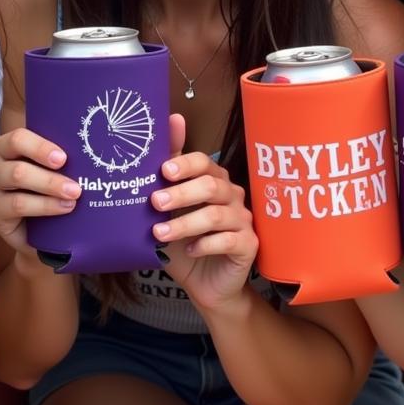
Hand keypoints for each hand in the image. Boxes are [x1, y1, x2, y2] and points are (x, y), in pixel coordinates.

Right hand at [0, 129, 79, 256]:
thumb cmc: (44, 190)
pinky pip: (17, 206)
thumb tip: (92, 150)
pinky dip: (44, 207)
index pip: (19, 138)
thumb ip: (59, 159)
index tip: (64, 158)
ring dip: (50, 189)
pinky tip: (62, 208)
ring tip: (73, 198)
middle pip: (18, 166)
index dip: (41, 148)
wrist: (34, 228)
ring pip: (17, 182)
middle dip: (50, 177)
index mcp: (5, 145)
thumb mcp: (49, 170)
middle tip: (76, 187)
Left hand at [151, 150, 257, 311]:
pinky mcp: (249, 245)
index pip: (203, 162)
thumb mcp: (170, 209)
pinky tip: (189, 250)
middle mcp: (232, 195)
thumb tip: (172, 120)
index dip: (184, 164)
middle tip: (155, 203)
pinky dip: (205, 244)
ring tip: (160, 233)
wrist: (204, 284)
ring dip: (185, 223)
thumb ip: (169, 173)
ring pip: (216, 215)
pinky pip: (228, 240)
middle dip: (180, 193)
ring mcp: (243, 220)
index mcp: (214, 180)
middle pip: (210, 185)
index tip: (163, 171)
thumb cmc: (185, 241)